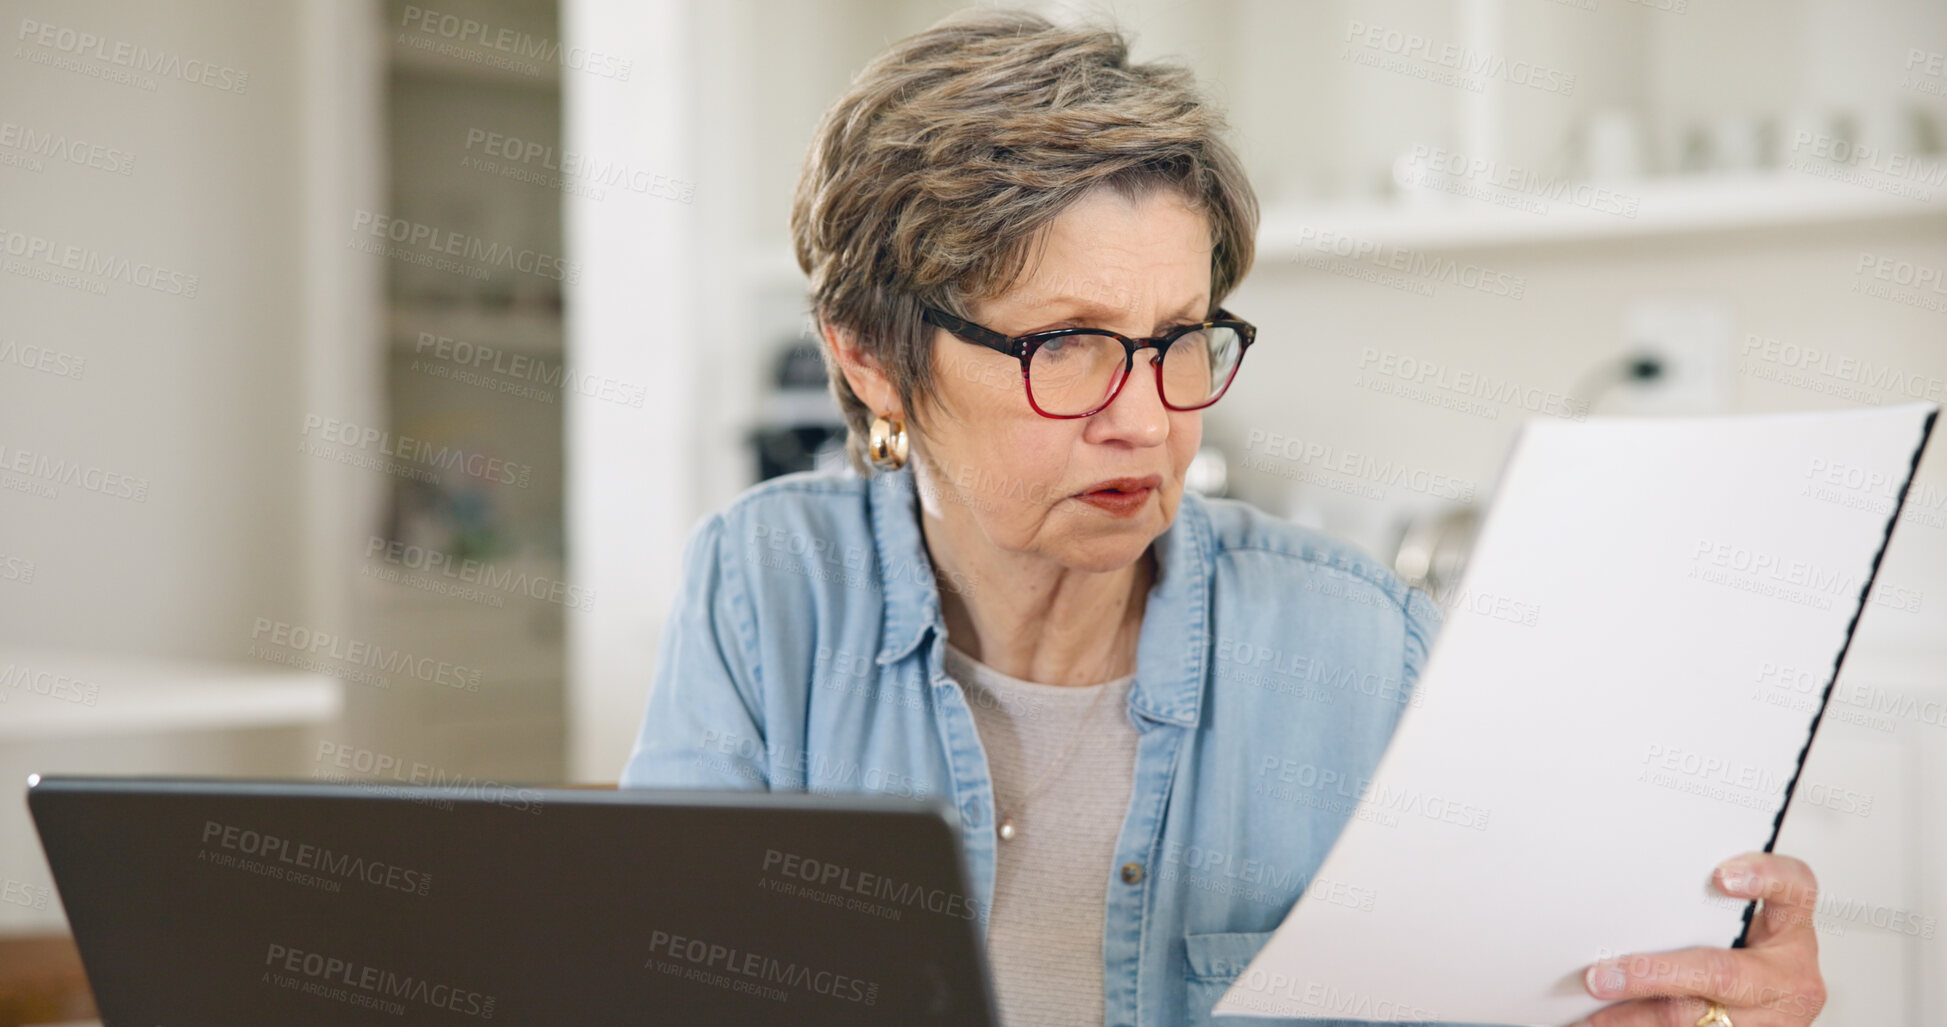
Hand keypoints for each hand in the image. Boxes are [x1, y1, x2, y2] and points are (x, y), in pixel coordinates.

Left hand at [1571, 852, 1825, 1026]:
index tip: (1721, 877)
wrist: (1765, 1012)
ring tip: (1591, 1015)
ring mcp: (1777, 1019)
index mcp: (1791, 930)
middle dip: (1655, 976)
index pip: (1795, 891)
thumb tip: (1628, 900)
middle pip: (1722, 972)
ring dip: (1638, 1018)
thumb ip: (1702, 909)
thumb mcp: (1737, 927)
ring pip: (1699, 1019)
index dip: (1764, 879)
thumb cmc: (1742, 955)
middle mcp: (1791, 977)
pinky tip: (1609, 1025)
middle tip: (1601, 977)